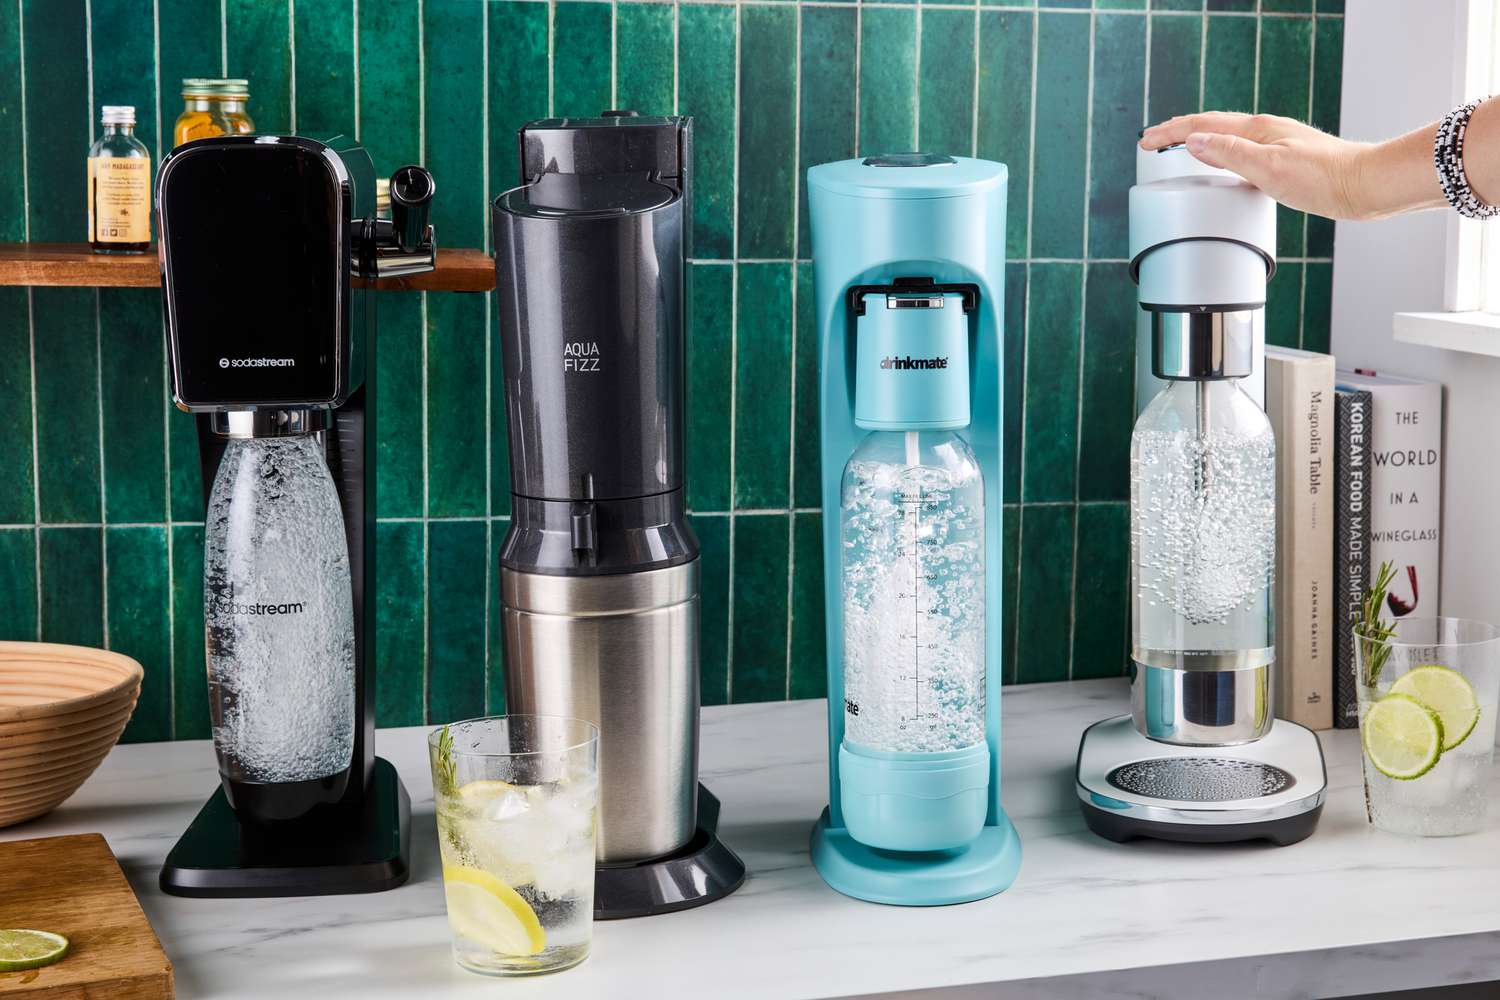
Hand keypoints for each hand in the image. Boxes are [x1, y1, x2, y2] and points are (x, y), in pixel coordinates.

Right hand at [1140, 112, 1376, 220]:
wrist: (1363, 186)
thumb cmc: (1323, 179)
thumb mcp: (1268, 168)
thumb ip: (1229, 154)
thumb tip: (1194, 142)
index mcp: (1257, 130)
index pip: (1202, 126)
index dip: (1171, 132)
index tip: (1147, 140)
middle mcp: (1266, 132)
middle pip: (1212, 127)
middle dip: (1179, 133)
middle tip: (1154, 142)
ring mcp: (1277, 144)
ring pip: (1226, 138)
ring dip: (1198, 142)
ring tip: (1179, 150)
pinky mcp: (1286, 160)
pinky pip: (1241, 153)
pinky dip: (1220, 155)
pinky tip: (1223, 166)